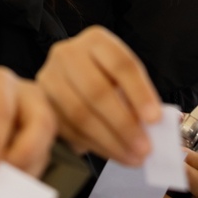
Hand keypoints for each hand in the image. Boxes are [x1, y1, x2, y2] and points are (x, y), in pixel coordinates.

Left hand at [0, 67, 56, 179]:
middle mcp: (27, 97)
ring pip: (46, 146)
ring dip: (24, 172)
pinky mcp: (43, 142)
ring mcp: (40, 119)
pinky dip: (25, 179)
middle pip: (41, 124)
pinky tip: (5, 190)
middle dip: (22, 156)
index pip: (1, 112)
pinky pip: (42, 163)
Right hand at [36, 25, 161, 164]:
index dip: (139, 93)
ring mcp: (49, 78)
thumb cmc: (105, 75)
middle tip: (144, 148)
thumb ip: (138, 95)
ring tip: (132, 157)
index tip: (155, 119)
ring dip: (110, 141)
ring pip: (80, 114)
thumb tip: (156, 127)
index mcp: (96, 40)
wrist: (69, 75)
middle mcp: (67, 54)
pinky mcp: (41, 103)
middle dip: (124, 124)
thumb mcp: (124, 76)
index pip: (121, 64)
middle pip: (97, 91)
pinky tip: (113, 154)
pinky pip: (68, 129)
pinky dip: (93, 146)